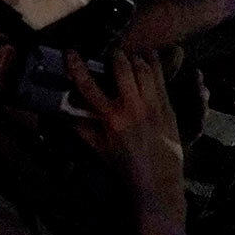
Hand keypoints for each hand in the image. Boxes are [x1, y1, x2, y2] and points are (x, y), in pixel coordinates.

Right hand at [67, 47, 185, 218]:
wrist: (158, 182)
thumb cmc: (127, 168)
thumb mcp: (101, 150)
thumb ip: (83, 130)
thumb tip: (66, 116)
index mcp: (112, 119)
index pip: (89, 87)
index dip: (77, 67)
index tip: (71, 53)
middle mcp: (132, 109)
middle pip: (123, 70)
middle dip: (117, 56)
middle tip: (114, 52)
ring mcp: (153, 107)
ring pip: (145, 71)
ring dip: (137, 59)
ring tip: (133, 54)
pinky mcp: (168, 109)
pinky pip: (162, 81)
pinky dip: (156, 66)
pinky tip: (152, 58)